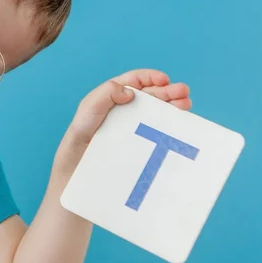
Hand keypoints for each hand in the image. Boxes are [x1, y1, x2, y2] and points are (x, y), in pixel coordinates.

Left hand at [54, 69, 191, 173]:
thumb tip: (130, 91)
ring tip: (186, 105)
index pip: (130, 83)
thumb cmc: (75, 150)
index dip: (148, 78)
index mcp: (107, 104)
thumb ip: (102, 98)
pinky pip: (157, 138)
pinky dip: (171, 131)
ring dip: (172, 108)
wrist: (76, 185)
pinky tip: (181, 128)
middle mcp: (120, 116)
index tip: (164, 80)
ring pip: (155, 116)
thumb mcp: (84, 120)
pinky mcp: (138, 152)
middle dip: (167, 92)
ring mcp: (130, 134)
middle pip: (147, 98)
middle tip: (184, 93)